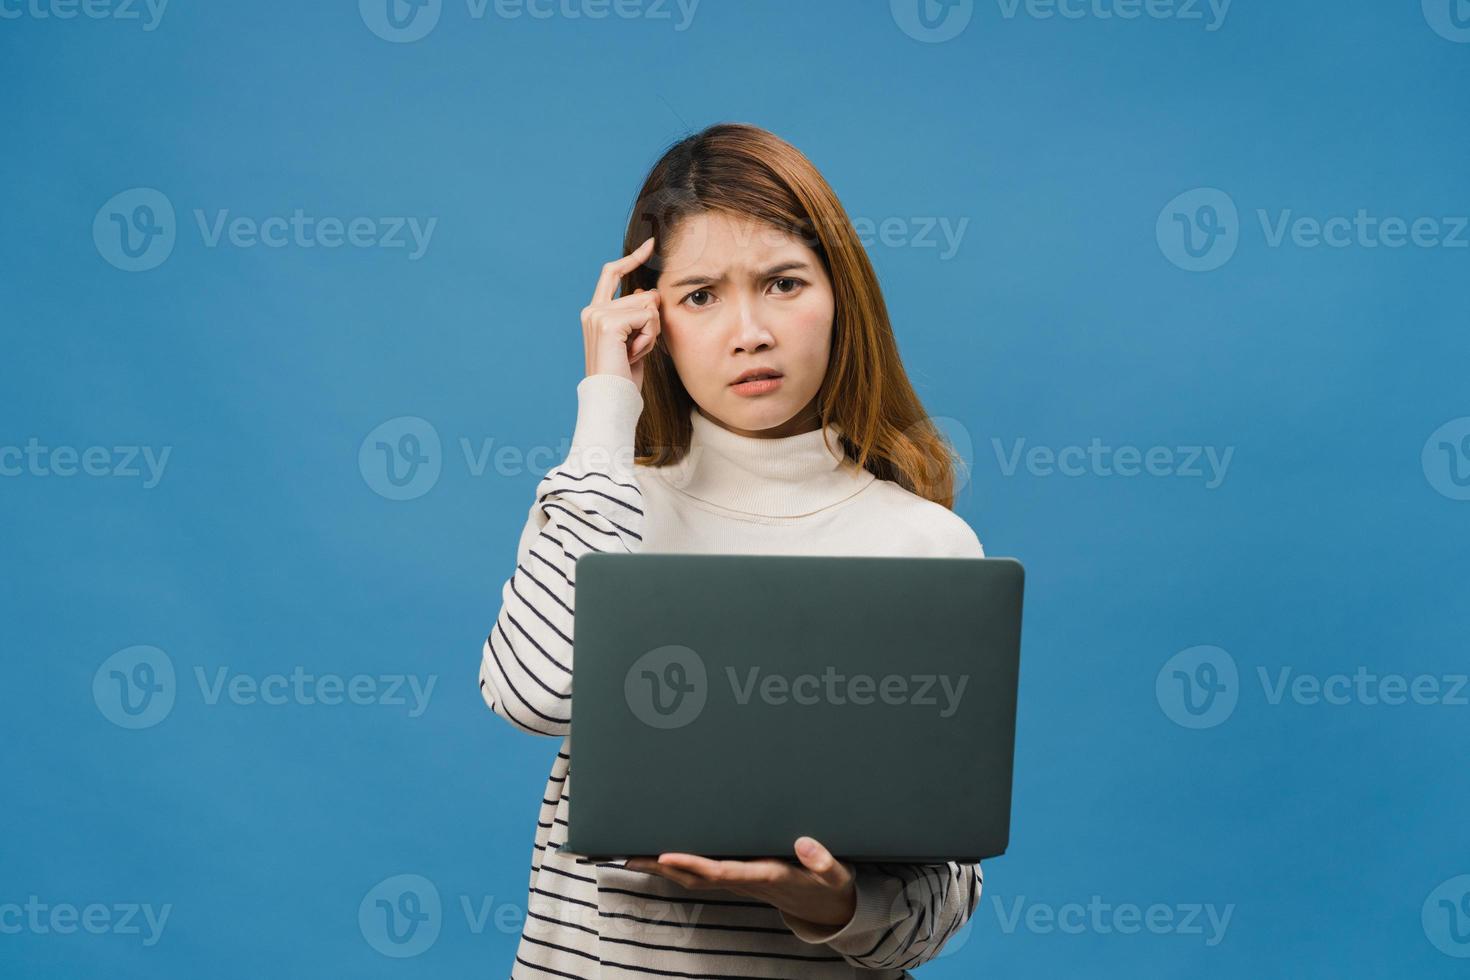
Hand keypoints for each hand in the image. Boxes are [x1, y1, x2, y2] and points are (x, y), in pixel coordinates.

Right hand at [581, 236, 662, 389]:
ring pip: (649, 307)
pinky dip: (649, 337)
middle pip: (643, 296)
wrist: (611, 398)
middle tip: (637, 349)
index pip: (611, 273)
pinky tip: (635, 354)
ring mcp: (598, 315)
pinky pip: (648, 318)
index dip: (632, 258)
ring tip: (634, 353)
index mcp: (594, 312)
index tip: (650, 244)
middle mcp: (592, 310)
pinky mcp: (608, 323)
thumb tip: (649, 293)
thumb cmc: (623, 376)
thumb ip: (637, 315)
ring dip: (652, 333)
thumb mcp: (634, 341)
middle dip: (652, 323)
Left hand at [625, 836, 857, 928]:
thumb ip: (823, 861)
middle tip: (630, 853)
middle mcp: (746, 881)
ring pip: (695, 877)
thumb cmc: (829, 886)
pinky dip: (680, 866)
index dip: (693, 864)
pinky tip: (665, 856)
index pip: (722, 871)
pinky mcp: (741, 877)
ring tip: (635, 852)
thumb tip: (804, 843)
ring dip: (664, 868)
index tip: (667, 855)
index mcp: (766, 876)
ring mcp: (740, 881)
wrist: (829, 908)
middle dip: (663, 867)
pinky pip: (704, 874)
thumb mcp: (835, 875)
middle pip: (696, 877)